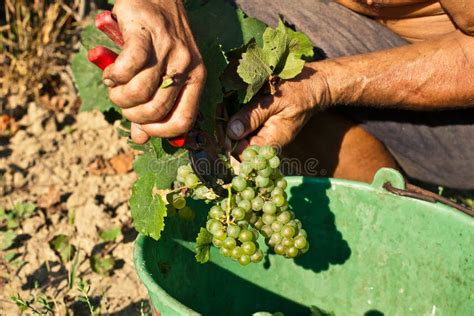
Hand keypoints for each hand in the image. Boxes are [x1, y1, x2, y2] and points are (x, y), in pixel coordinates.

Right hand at [103, 0, 205, 143]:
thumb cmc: (160, 38)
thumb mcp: (166, 71)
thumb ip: (154, 105)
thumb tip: (140, 138)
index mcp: (197, 78)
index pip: (184, 120)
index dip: (160, 132)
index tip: (142, 127)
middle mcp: (187, 66)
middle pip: (156, 110)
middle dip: (132, 114)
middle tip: (122, 100)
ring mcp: (168, 49)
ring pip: (140, 92)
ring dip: (119, 96)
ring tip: (114, 86)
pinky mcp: (146, 34)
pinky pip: (128, 68)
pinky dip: (114, 76)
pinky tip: (111, 73)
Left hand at [226, 64, 329, 152]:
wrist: (317, 85)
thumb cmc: (299, 90)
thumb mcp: (275, 100)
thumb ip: (254, 116)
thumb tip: (232, 132)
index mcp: (272, 141)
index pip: (244, 154)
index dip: (229, 142)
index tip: (219, 124)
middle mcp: (268, 142)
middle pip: (240, 146)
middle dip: (226, 131)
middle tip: (218, 111)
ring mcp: (267, 134)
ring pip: (241, 136)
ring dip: (230, 123)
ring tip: (222, 105)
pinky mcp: (265, 125)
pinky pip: (247, 127)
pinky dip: (238, 118)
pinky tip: (231, 104)